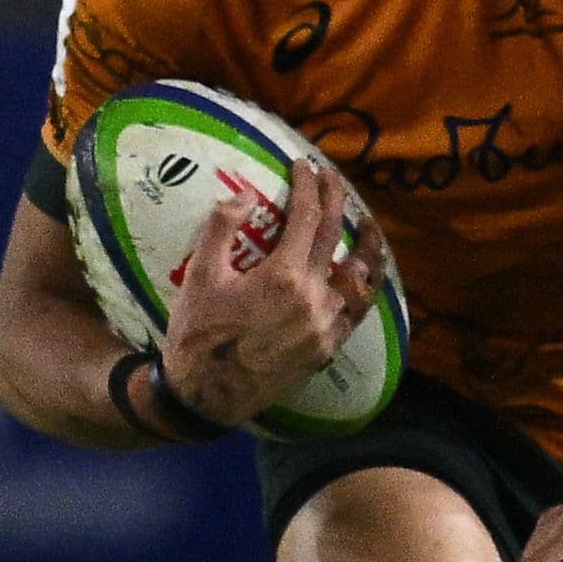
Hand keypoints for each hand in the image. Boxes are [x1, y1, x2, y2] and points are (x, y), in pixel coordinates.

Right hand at [157, 153, 384, 431]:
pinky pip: (354, 312)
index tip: (304, 165)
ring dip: (359, 246)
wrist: (208, 396)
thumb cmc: (198, 335)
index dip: (309, 185)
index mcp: (284, 276)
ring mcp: (325, 326)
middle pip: (336, 237)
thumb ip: (222, 227)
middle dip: (336, 200)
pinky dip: (359, 288)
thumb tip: (248, 195)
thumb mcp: (200, 276)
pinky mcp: (326, 349)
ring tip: (364, 225)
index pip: (308, 216)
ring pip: (355, 277)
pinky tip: (357, 277)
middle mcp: (314, 298)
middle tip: (332, 178)